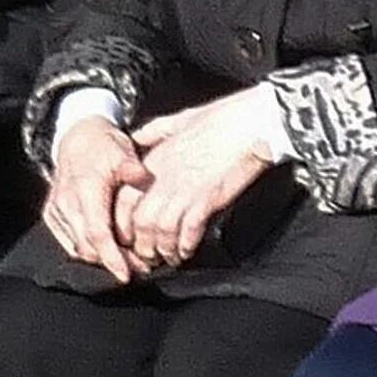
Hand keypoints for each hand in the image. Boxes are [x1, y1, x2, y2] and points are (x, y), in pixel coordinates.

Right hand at [43, 116, 152, 284]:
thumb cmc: (105, 147)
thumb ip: (131, 167)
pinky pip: (69, 243)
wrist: (76, 138)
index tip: (128, 275)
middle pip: (88, 248)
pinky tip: (107, 251)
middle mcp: (67, 203)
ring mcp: (57, 210)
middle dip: (113, 262)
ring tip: (127, 260)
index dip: (112, 257)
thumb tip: (143, 176)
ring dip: (101, 258)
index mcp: (85, 189)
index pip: (97, 233)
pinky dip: (87, 250)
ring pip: (78, 248)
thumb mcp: (122, 150)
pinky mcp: (52, 215)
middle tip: (140, 267)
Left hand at [127, 85, 278, 267]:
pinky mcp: (207, 198)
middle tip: (147, 256)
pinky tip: (187, 251)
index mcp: (155, 158)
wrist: (253, 122)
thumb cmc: (222, 118)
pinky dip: (186, 245)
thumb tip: (139, 136)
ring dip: (163, 249)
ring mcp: (185, 188)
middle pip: (140, 220)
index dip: (124, 222)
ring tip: (168, 258)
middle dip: (141, 244)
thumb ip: (154, 131)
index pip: (124, 198)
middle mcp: (165, 176)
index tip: (130, 234)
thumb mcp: (178, 119)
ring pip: (161, 230)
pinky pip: (189, 230)